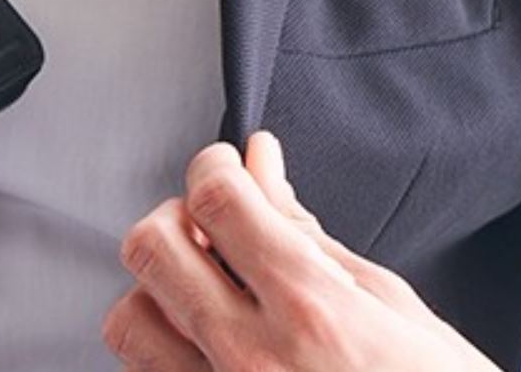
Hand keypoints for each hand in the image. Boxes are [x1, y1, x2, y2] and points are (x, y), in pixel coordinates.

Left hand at [104, 132, 499, 370]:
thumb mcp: (391, 305)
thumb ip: (307, 234)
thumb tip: (260, 168)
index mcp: (312, 311)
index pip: (217, 201)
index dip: (213, 167)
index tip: (224, 168)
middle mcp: (252, 360)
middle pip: (152, 249)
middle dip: (176, 219)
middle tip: (214, 227)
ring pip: (129, 321)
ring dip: (157, 292)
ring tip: (206, 293)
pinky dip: (164, 349)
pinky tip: (205, 343)